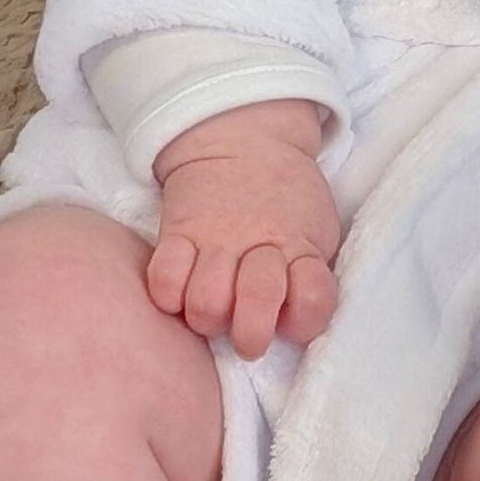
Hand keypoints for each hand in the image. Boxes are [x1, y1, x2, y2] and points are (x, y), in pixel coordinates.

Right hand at [146, 99, 340, 358]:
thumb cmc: (287, 203)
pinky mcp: (177, 233)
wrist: (244, 143)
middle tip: (248, 337)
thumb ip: (312, 274)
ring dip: (208, 319)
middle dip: (251, 336)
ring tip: (213, 313)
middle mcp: (260, 245)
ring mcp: (216, 239)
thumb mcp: (317, 232)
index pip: (313, 300)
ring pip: (205, 302)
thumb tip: (292, 323)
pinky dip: (168, 298)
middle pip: (256, 303)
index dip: (304, 322)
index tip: (293, 321)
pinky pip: (163, 278)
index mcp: (301, 248)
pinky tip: (180, 295)